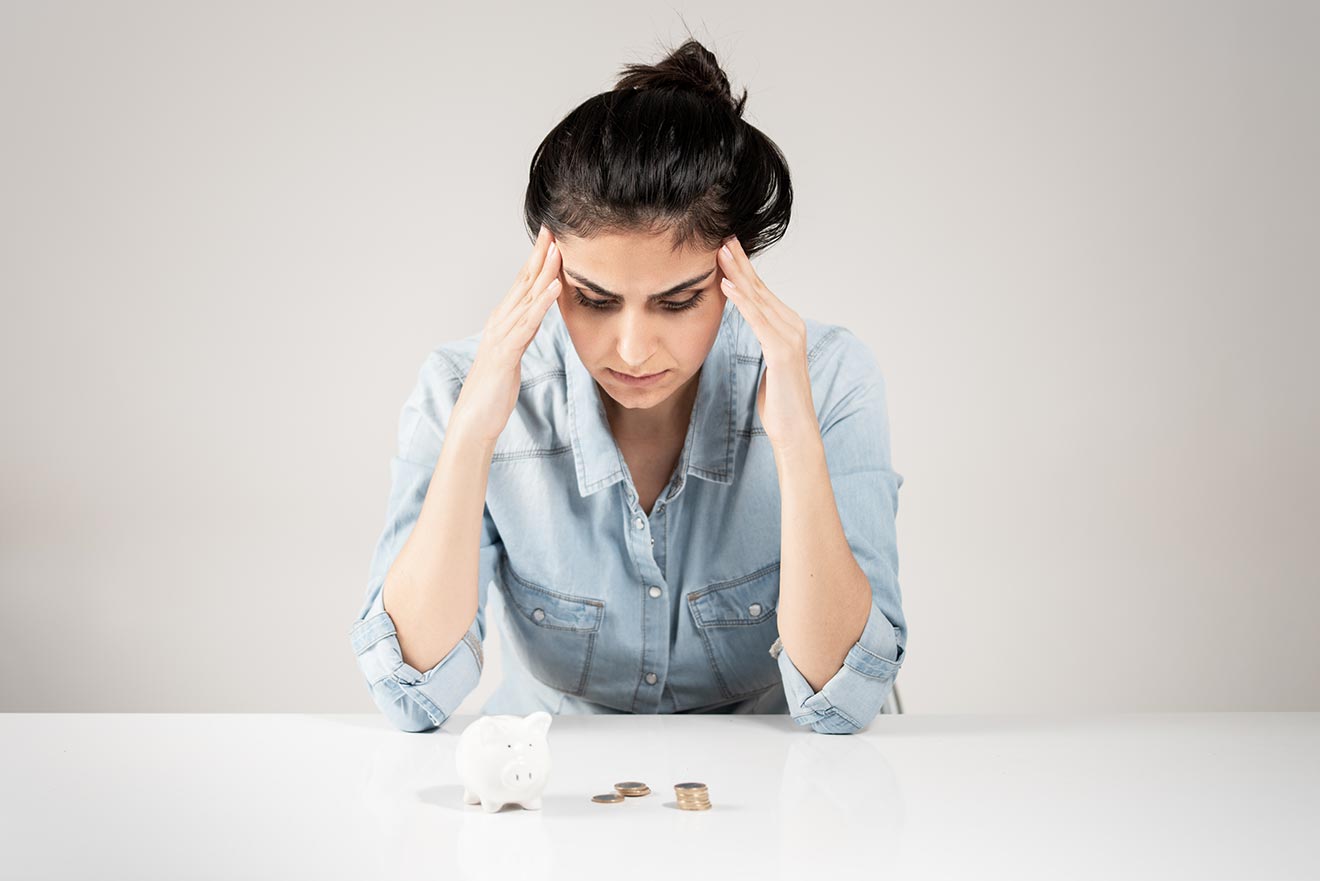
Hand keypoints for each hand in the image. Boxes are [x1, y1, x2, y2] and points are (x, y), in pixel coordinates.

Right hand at [451, 224, 561, 445]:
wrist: (474, 418)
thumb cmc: (493, 389)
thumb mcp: (512, 353)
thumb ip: (522, 332)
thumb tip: (534, 317)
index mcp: (503, 322)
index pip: (523, 284)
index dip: (537, 259)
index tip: (551, 237)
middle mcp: (500, 323)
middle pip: (523, 282)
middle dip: (539, 255)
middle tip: (553, 229)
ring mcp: (501, 336)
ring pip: (526, 298)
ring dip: (543, 272)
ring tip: (558, 250)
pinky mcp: (506, 353)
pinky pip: (527, 324)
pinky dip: (541, 305)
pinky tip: (554, 288)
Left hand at [717, 235, 819, 452]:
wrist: (795, 431)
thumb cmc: (779, 402)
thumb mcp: (768, 362)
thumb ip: (762, 339)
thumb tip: (750, 325)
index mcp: (787, 326)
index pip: (761, 291)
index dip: (743, 268)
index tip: (725, 247)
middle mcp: (792, 325)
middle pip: (760, 287)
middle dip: (739, 261)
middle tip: (721, 236)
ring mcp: (790, 336)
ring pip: (758, 298)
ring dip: (737, 273)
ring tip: (719, 252)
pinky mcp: (782, 351)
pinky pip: (757, 320)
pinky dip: (741, 301)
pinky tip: (726, 285)